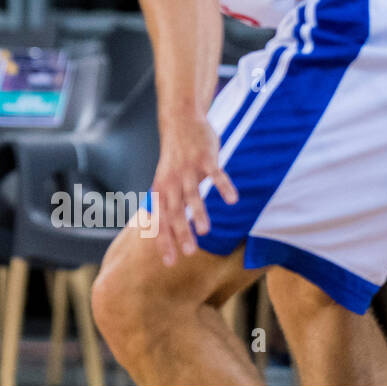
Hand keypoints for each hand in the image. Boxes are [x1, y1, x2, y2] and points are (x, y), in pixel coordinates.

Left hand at [150, 110, 236, 267]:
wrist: (180, 122)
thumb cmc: (174, 159)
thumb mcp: (163, 181)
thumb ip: (162, 202)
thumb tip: (154, 224)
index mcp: (161, 190)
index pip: (161, 220)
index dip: (164, 241)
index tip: (169, 263)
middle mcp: (172, 182)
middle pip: (175, 211)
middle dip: (181, 232)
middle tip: (189, 253)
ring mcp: (189, 170)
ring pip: (193, 194)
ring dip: (199, 212)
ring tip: (205, 231)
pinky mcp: (205, 158)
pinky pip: (216, 174)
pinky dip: (223, 186)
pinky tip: (232, 199)